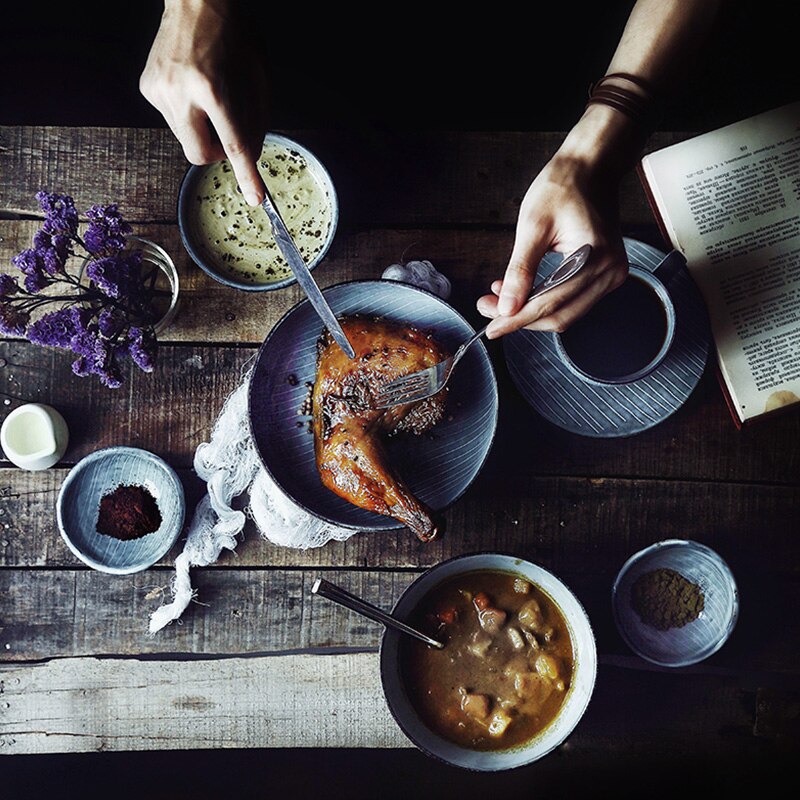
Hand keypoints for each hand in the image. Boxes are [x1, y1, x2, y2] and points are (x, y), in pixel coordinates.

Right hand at [139, 0, 267, 205]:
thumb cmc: (234, 35)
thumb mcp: (258, 79)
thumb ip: (256, 122)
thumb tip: (249, 158)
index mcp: (215, 90)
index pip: (234, 146)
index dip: (246, 176)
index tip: (255, 198)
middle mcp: (182, 93)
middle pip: (200, 155)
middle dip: (217, 153)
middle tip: (226, 133)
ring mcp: (160, 91)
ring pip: (186, 139)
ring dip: (202, 128)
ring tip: (207, 94)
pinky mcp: (148, 88)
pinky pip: (173, 119)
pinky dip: (187, 112)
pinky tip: (190, 85)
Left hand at [477, 151, 628, 338]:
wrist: (590, 169)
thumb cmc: (563, 187)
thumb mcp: (533, 226)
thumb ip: (520, 270)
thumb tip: (506, 306)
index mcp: (595, 257)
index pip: (550, 303)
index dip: (517, 319)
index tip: (491, 327)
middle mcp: (610, 272)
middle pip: (560, 316)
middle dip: (521, 319)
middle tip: (488, 309)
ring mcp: (611, 275)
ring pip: (566, 314)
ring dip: (532, 313)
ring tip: (501, 299)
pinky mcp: (605, 276)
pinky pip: (573, 302)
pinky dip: (546, 303)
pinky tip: (524, 292)